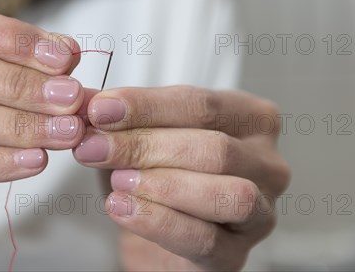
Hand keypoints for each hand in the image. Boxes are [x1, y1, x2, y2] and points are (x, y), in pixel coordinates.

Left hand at [73, 86, 289, 270]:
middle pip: (214, 147)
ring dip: (163, 185)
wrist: (158, 230)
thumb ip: (119, 116)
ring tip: (118, 180)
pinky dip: (159, 222)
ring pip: (226, 193)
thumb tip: (87, 101)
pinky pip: (205, 239)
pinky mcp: (238, 254)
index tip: (101, 109)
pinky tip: (123, 208)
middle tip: (96, 147)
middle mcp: (267, 162)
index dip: (146, 107)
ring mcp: (261, 210)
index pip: (201, 104)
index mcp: (249, 118)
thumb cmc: (159, 171)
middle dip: (147, 146)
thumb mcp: (141, 133)